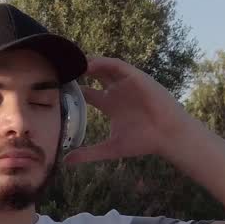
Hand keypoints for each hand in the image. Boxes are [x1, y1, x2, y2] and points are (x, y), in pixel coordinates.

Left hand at [63, 56, 205, 164]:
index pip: (88, 94)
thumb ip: (88, 153)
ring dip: (89, 64)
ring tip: (72, 62)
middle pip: (94, 77)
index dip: (74, 90)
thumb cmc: (143, 142)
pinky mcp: (136, 78)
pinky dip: (103, 63)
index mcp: (111, 106)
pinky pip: (117, 65)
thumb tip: (65, 161)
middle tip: (61, 69)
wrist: (167, 136)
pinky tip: (89, 64)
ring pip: (104, 68)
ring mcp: (127, 84)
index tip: (57, 88)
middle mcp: (117, 92)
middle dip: (79, 72)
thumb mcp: (110, 148)